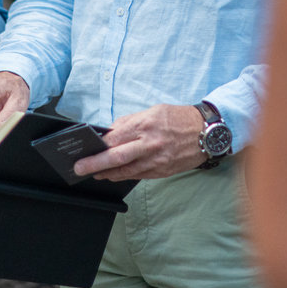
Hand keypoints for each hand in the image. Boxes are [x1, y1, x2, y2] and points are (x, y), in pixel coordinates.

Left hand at [74, 104, 206, 180]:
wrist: (207, 133)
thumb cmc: (179, 118)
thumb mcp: (153, 111)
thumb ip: (130, 122)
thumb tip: (110, 132)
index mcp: (146, 125)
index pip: (114, 138)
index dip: (97, 146)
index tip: (83, 149)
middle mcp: (150, 144)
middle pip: (116, 157)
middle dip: (94, 165)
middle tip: (79, 168)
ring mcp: (156, 160)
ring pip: (125, 171)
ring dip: (106, 173)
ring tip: (93, 173)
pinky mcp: (162, 171)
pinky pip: (138, 175)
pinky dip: (123, 176)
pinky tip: (113, 174)